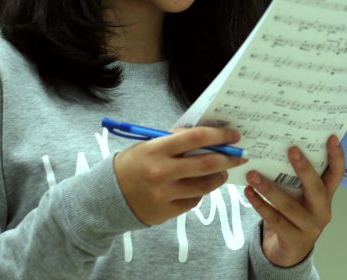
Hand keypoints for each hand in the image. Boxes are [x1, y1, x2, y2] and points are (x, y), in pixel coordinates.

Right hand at [113, 126, 246, 224]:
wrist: (106, 197)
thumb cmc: (133, 164)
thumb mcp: (149, 145)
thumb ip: (176, 140)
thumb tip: (208, 134)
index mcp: (156, 149)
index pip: (196, 138)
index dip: (219, 136)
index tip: (234, 136)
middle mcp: (161, 172)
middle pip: (207, 164)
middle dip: (229, 159)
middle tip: (241, 156)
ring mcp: (164, 194)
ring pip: (205, 186)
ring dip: (219, 177)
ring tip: (222, 171)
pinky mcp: (165, 212)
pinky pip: (193, 201)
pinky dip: (200, 193)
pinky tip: (199, 186)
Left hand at [245, 135, 344, 267]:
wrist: (291, 252)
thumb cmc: (295, 216)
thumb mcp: (303, 198)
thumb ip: (298, 180)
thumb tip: (279, 149)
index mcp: (327, 196)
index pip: (337, 174)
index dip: (337, 156)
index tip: (332, 137)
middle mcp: (322, 210)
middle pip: (316, 188)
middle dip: (304, 168)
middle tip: (292, 150)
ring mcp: (310, 227)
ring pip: (289, 205)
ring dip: (269, 188)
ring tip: (253, 175)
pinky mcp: (293, 239)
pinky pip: (275, 220)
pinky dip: (260, 205)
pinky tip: (249, 193)